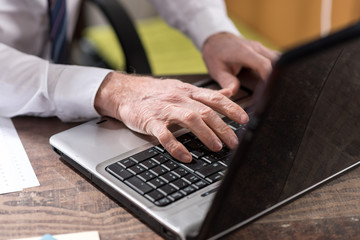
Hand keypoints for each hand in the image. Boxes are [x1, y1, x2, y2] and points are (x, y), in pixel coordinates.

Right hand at [94, 72, 248, 162]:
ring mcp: (165, 109)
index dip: (232, 108)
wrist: (125, 92)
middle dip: (223, 127)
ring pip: (190, 119)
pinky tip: (186, 156)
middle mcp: (179, 98)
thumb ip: (203, 94)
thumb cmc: (155, 93)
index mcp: (188, 91)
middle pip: (206, 111)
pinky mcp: (151, 122)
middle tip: (234, 142)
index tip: (245, 120)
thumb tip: (227, 95)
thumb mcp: (181, 88)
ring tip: (216, 147)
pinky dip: (176, 146)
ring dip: (205, 134)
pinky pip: (165, 135)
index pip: (214, 98)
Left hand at [202, 32, 279, 95]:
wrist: (216, 39)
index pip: (264, 64)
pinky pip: (276, 57)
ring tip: (277, 86)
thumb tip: (233, 92)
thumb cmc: (215, 55)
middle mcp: (256, 48)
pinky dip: (278, 67)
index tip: (271, 90)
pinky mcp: (263, 50)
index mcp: (244, 52)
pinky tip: (276, 78)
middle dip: (278, 75)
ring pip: (279, 58)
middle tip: (276, 91)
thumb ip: (226, 81)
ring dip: (280, 70)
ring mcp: (261, 48)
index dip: (270, 77)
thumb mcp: (216, 70)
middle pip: (276, 61)